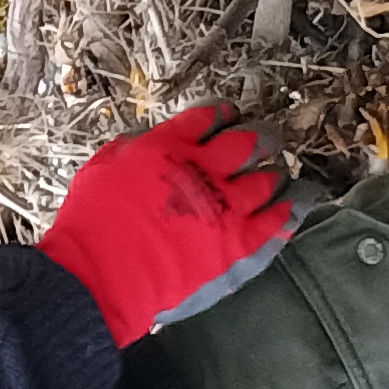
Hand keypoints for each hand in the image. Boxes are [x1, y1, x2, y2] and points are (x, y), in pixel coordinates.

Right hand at [37, 104, 296, 345]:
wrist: (100, 275)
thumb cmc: (92, 225)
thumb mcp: (105, 165)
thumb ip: (138, 148)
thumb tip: (156, 142)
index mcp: (168, 146)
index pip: (209, 116)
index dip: (224, 114)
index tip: (231, 117)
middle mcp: (203, 170)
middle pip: (249, 141)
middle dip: (262, 139)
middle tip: (267, 142)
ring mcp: (226, 208)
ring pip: (270, 179)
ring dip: (276, 174)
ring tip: (278, 176)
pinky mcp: (239, 245)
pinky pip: (279, 221)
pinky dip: (291, 209)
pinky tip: (296, 203)